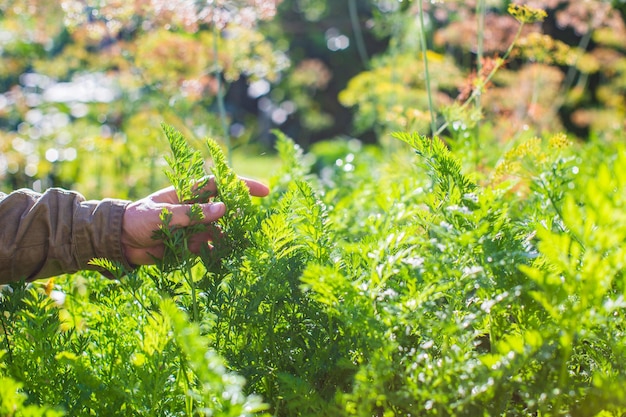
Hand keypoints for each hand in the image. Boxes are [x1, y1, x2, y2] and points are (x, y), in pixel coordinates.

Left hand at [121, 177, 268, 264]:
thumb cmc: (137, 220)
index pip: (221, 184)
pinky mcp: (191, 244)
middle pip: (225, 207)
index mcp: (188, 192)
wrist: (119, 243)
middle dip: (240, 214)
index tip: (264, 191)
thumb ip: (193, 213)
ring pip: (221, 229)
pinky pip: (211, 248)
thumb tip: (224, 209)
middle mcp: (195, 208)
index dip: (243, 185)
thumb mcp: (163, 215)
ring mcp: (194, 226)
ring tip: (241, 244)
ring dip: (231, 236)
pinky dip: (219, 252)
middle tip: (251, 224)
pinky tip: (225, 258)